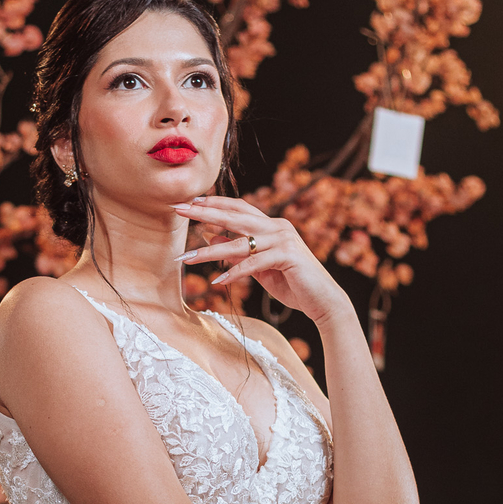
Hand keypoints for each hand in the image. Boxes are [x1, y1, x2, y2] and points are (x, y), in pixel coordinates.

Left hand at [176, 195, 351, 326]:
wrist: (322, 300)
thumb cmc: (291, 284)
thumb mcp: (258, 268)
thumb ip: (237, 253)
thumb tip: (209, 239)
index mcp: (272, 225)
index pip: (239, 208)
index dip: (215, 203)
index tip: (190, 203)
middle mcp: (278, 227)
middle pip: (235, 217)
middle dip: (204, 213)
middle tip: (179, 210)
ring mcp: (284, 240)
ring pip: (240, 243)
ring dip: (210, 251)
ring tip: (187, 258)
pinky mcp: (287, 256)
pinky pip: (253, 264)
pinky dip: (234, 272)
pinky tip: (217, 281)